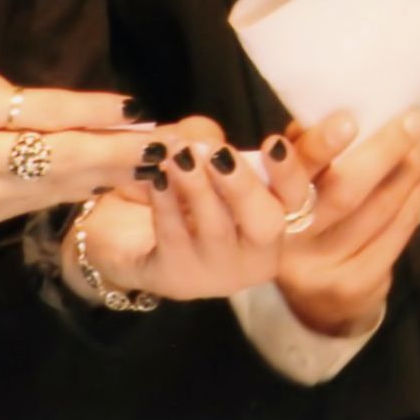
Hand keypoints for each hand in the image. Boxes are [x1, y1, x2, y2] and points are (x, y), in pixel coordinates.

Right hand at [0, 71, 166, 243]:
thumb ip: (8, 103)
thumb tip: (72, 112)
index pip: (39, 111)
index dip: (90, 112)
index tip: (134, 110)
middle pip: (54, 156)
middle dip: (112, 153)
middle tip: (158, 147)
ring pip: (50, 187)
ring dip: (100, 176)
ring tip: (143, 166)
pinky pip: (30, 204)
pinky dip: (68, 192)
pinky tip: (99, 184)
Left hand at [65, 118, 286, 303]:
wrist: (123, 231)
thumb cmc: (176, 188)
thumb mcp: (196, 156)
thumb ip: (208, 140)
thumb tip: (206, 140)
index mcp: (270, 215)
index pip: (296, 197)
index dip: (290, 171)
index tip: (273, 143)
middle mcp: (255, 251)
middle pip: (266, 224)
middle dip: (243, 186)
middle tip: (217, 153)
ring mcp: (218, 273)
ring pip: (217, 231)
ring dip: (198, 188)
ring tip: (179, 156)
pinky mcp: (178, 279)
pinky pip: (175, 238)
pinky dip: (166, 204)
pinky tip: (156, 179)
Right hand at [264, 108, 419, 337]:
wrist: (312, 305)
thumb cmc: (297, 225)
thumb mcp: (282, 192)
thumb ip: (299, 156)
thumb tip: (323, 109)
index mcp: (265, 206)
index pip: (291, 173)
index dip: (319, 147)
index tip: (350, 119)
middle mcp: (291, 241)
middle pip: (344, 193)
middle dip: (384, 153)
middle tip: (412, 120)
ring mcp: (325, 268)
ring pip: (376, 212)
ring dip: (408, 172)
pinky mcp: (356, 285)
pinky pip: (393, 236)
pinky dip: (412, 203)